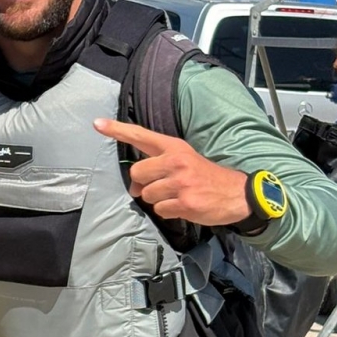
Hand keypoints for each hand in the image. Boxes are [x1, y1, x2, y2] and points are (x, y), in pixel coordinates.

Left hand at [93, 118, 252, 226]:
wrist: (238, 193)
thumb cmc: (206, 177)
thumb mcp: (185, 160)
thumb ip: (157, 167)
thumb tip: (134, 187)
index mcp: (175, 147)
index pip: (141, 135)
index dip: (117, 130)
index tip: (97, 124)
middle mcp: (176, 162)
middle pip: (136, 173)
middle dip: (143, 184)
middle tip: (163, 186)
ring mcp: (180, 183)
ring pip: (147, 194)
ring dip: (158, 199)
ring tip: (177, 195)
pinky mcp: (185, 202)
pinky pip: (160, 210)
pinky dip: (168, 211)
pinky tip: (184, 205)